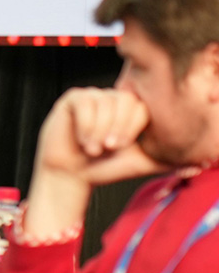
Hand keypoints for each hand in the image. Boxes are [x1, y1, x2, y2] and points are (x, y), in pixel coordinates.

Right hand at [25, 89, 167, 237]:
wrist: (71, 175)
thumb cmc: (105, 168)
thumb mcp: (142, 163)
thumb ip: (170, 160)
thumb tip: (201, 164)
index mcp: (133, 110)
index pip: (141, 107)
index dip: (131, 128)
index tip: (120, 147)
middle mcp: (115, 99)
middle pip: (124, 101)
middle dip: (116, 129)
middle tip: (107, 148)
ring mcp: (94, 97)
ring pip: (103, 103)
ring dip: (97, 132)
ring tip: (92, 148)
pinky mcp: (73, 99)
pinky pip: (84, 104)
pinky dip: (84, 126)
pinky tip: (81, 140)